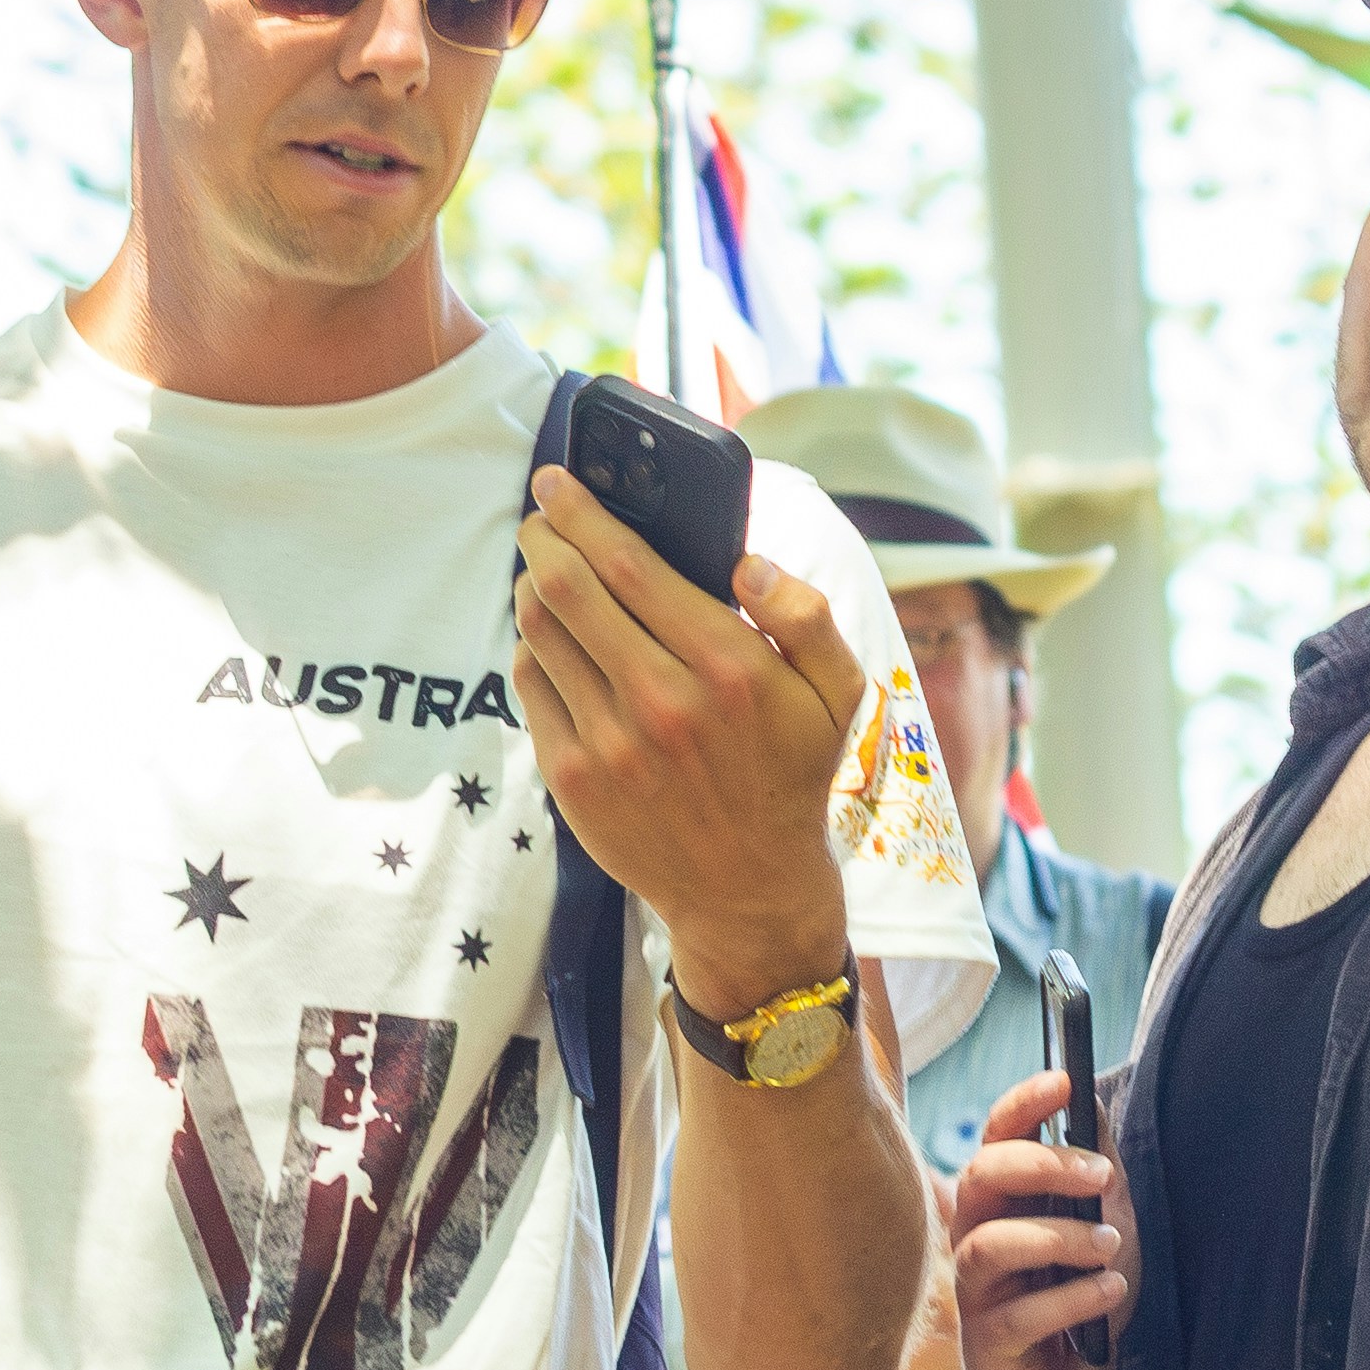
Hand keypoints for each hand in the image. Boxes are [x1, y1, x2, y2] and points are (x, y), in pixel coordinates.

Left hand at [512, 463, 865, 1017]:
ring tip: (540, 571)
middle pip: (568, 587)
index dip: (582, 512)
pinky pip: (531, 685)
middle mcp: (663, 702)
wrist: (747, 889)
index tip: (558, 480)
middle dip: (543, 536)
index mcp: (729, 668)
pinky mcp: (574, 778)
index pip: (629, 564)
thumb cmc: (791, 775)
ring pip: (540, 632)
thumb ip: (807, 616)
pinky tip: (551, 640)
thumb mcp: (838, 694)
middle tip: (538, 514)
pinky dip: (532, 648)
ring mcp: (611, 743)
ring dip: (530, 586)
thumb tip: (747, 565)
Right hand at [948, 1070, 1129, 1369]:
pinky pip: (1017, 1314)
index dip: (1021, 1105)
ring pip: (991, 1243)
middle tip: (1101, 1174)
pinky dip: (1071, 1298)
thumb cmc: (1080, 1304)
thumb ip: (1097, 1175)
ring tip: (1110, 1248)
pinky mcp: (988, 1345)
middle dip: (1041, 1164)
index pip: (997, 1137)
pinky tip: (1108, 1294)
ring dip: (1059, 1237)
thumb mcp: (1106, 1229)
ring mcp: (977, 1293)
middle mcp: (977, 1237)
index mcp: (1003, 1202)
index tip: (1062, 1081)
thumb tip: (1089, 1101)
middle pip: (980, 1176)